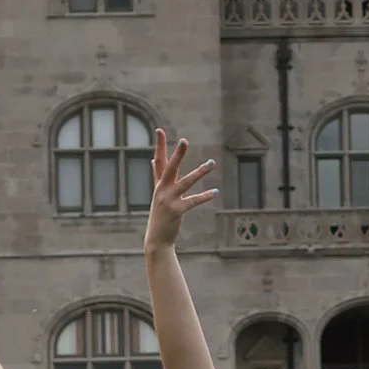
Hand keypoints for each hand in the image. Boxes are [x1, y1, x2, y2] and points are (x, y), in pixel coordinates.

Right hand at [144, 129, 216, 255]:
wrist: (156, 239)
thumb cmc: (160, 215)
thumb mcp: (157, 194)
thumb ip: (157, 177)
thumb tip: (152, 160)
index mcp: (159, 184)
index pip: (158, 161)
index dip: (159, 145)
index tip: (159, 130)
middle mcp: (162, 190)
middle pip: (169, 168)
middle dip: (177, 154)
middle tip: (184, 141)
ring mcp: (168, 200)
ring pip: (186, 182)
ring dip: (199, 172)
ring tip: (211, 162)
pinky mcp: (176, 211)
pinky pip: (193, 201)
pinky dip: (205, 196)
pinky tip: (216, 191)